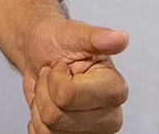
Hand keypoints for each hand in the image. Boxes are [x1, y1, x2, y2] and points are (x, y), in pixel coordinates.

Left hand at [21, 18, 128, 132]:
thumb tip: (121, 37)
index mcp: (114, 88)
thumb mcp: (73, 34)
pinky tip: (48, 103)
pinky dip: (37, 119)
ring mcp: (94, 131)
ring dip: (41, 103)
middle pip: (56, 116)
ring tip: (51, 87)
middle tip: (55, 75)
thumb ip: (98, 37)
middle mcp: (109, 115)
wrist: (40, 53)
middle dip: (46, 91)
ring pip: (48, 128)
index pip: (67, 96)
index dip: (56, 78)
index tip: (64, 65)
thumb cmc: (60, 41)